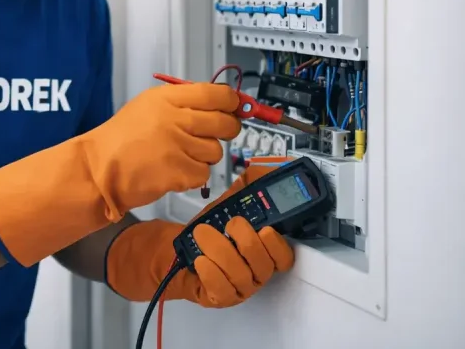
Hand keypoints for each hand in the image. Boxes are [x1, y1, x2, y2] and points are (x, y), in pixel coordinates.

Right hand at [0, 82, 239, 267]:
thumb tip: (219, 104)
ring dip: (203, 156)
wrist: (99, 168)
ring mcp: (179, 146)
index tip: (233, 108)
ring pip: (216, 151)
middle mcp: (176, 119)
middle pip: (225, 123)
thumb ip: (180, 102)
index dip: (231, 103)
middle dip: (225, 130)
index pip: (217, 94)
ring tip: (180, 156)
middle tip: (211, 135)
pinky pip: (204, 173)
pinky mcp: (180, 172)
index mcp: (168, 99)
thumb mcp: (147, 106)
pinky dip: (193, 176)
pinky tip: (174, 171)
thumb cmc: (120, 138)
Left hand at [104, 164, 294, 306]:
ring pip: (240, 273)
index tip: (265, 227)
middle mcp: (255, 273)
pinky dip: (210, 272)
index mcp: (264, 252)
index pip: (284, 256)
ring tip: (203, 233)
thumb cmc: (210, 232)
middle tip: (227, 224)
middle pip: (262, 263)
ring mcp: (239, 288)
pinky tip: (201, 259)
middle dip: (244, 239)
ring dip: (220, 249)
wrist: (180, 252)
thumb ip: (247, 187)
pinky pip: (221, 290)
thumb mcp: (228, 206)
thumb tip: (265, 167)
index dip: (277, 243)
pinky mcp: (220, 297)